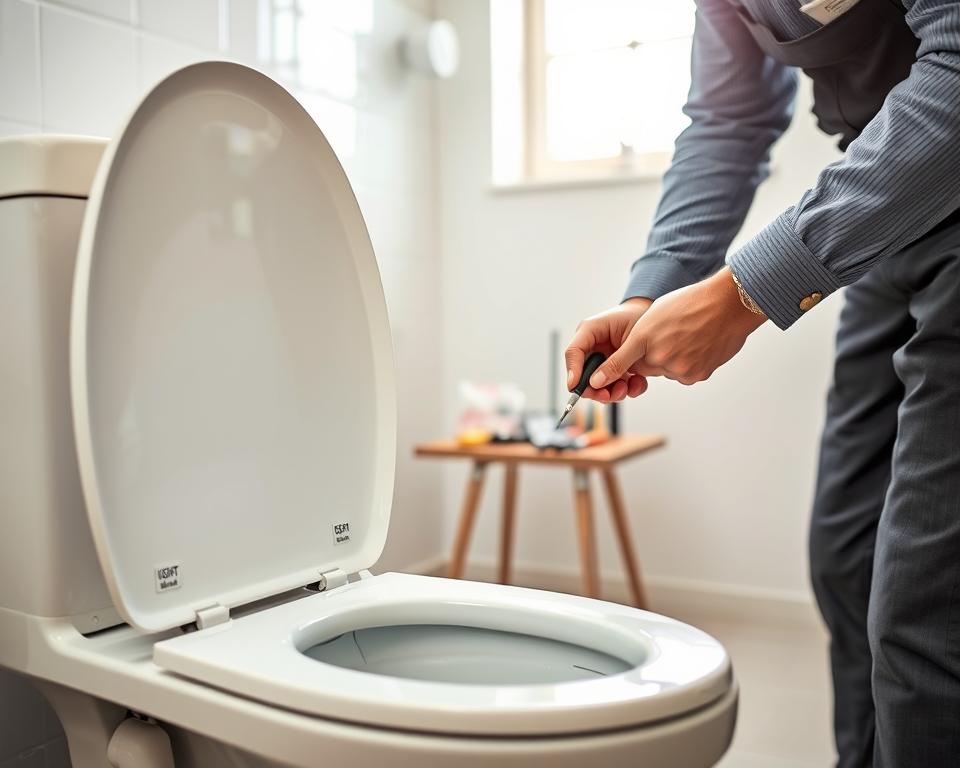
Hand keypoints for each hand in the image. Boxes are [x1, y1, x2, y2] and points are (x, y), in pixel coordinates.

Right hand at [564, 297, 652, 403]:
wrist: (656, 319)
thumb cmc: (641, 318)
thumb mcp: (630, 338)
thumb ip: (614, 362)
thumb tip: (595, 383)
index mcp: (590, 333)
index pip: (573, 353)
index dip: (572, 371)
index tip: (574, 387)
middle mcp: (594, 349)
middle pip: (583, 375)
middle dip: (595, 389)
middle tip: (607, 395)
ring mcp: (605, 361)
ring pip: (598, 386)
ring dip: (612, 392)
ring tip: (626, 387)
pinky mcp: (618, 370)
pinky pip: (616, 387)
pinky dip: (628, 390)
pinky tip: (637, 382)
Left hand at [588, 267, 766, 391]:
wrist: (727, 304)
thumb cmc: (690, 304)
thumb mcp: (655, 315)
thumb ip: (638, 340)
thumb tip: (627, 363)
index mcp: (644, 338)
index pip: (619, 362)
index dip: (611, 369)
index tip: (595, 382)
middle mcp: (659, 357)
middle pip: (646, 368)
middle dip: (652, 357)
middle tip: (669, 337)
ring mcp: (679, 369)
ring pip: (667, 371)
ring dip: (673, 361)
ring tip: (688, 337)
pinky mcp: (696, 376)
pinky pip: (685, 375)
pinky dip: (690, 364)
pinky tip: (700, 345)